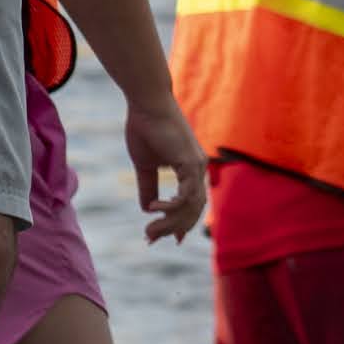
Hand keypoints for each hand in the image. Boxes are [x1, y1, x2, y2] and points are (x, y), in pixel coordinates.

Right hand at [122, 93, 206, 242]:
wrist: (147, 105)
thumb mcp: (145, 165)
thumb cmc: (145, 129)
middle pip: (193, 210)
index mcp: (191, 169)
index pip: (191, 203)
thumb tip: (147, 208)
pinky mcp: (190, 162)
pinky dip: (171, 205)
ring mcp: (197, 165)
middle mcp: (199, 169)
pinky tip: (154, 208)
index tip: (164, 239)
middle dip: (172, 228)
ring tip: (149, 230)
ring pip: (191, 206)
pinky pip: (187, 194)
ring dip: (169, 222)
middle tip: (150, 239)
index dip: (179, 223)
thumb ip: (148, 186)